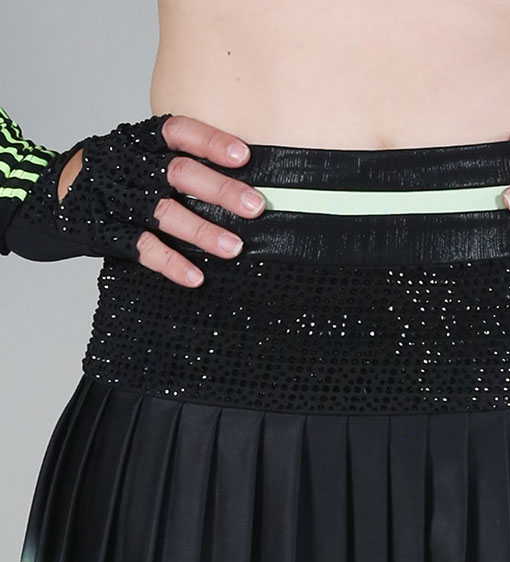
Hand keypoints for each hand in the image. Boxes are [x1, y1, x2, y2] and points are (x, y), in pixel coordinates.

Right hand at [53, 114, 265, 287]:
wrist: (51, 199)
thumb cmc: (113, 176)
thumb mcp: (137, 154)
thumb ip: (176, 160)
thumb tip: (240, 182)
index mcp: (140, 140)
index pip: (178, 131)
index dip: (210, 142)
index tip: (244, 157)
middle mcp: (130, 165)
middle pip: (178, 173)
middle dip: (220, 190)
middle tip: (255, 206)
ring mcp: (116, 199)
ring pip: (164, 213)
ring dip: (202, 232)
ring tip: (233, 248)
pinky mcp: (105, 231)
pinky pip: (142, 248)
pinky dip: (171, 264)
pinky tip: (196, 277)